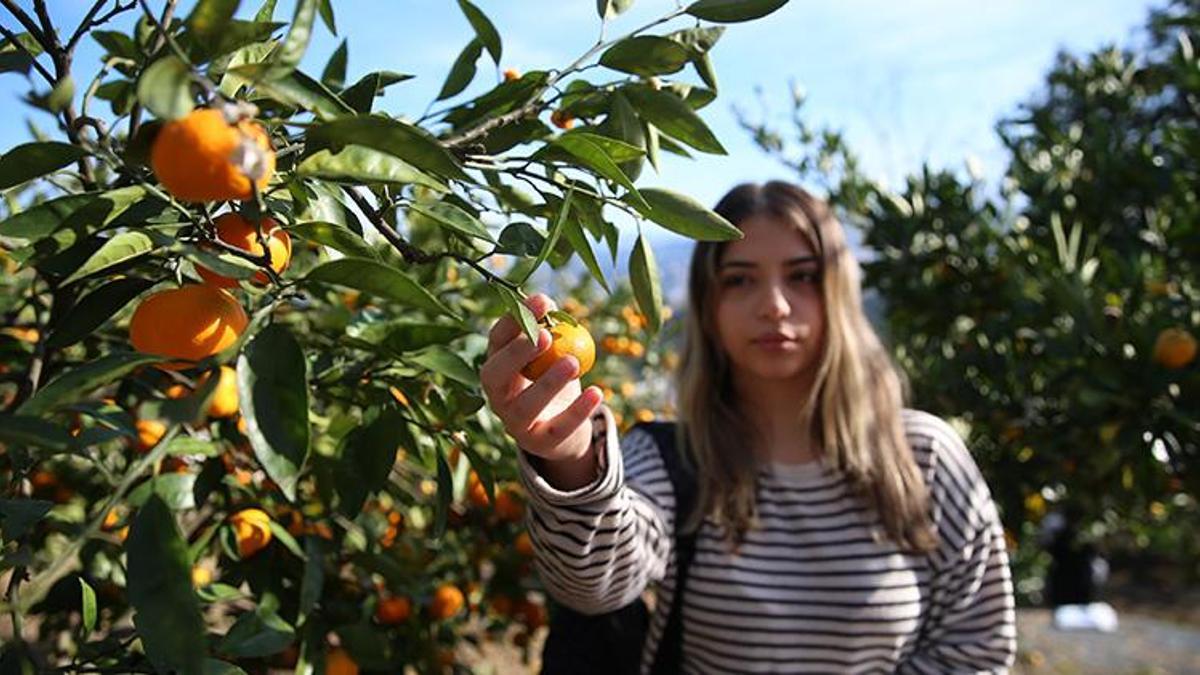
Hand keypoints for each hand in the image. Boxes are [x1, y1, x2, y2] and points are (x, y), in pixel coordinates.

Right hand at [481, 294, 603, 471]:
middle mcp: (497, 395)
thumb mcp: (549, 354)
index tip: (541, 301)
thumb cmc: (551, 379)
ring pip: (525, 406)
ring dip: (548, 384)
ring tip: (572, 363)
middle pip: (496, 375)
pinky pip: (558, 428)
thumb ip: (547, 329)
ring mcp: (514, 422)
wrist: (562, 431)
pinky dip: (578, 410)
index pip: (497, 340)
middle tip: (544, 336)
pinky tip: (597, 392)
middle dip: (517, 354)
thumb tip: (548, 302)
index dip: (514, 320)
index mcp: (497, 365)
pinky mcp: (538, 443)